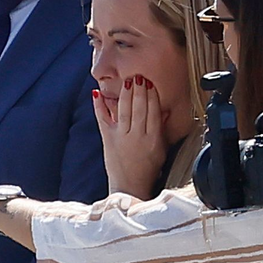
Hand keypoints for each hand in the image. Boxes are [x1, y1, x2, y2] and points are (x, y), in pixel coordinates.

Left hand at [93, 75, 164, 198]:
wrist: (130, 186)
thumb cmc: (147, 168)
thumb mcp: (161, 149)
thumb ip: (161, 129)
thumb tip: (164, 110)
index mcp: (153, 138)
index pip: (153, 112)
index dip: (152, 96)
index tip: (151, 83)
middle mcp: (137, 136)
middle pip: (139, 108)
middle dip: (139, 91)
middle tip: (139, 76)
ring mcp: (121, 137)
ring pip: (124, 111)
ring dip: (126, 94)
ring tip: (128, 81)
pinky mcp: (108, 139)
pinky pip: (103, 119)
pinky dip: (99, 106)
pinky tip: (97, 94)